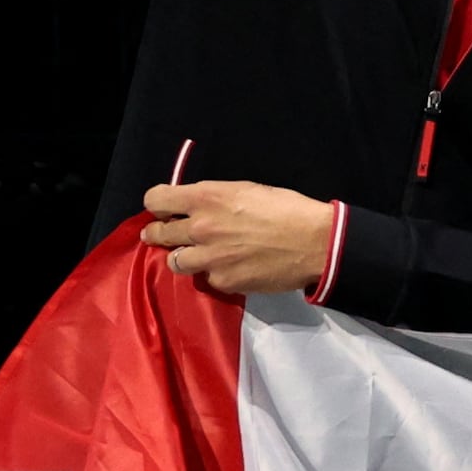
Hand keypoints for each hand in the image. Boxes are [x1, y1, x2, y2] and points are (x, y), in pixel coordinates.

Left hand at [143, 178, 337, 298]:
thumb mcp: (246, 190)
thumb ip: (215, 198)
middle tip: (169, 236)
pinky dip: (217, 273)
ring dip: (185, 257)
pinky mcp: (224, 281)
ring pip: (175, 261)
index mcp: (205, 198)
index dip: (159, 205)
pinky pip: (208, 278)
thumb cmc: (288, 209)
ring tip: (201, 256)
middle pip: (158, 233)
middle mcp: (200, 228)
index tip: (166, 210)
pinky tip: (234, 267)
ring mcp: (209, 258)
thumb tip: (198, 206)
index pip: (154, 200)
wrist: (317, 243)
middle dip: (160, 233)